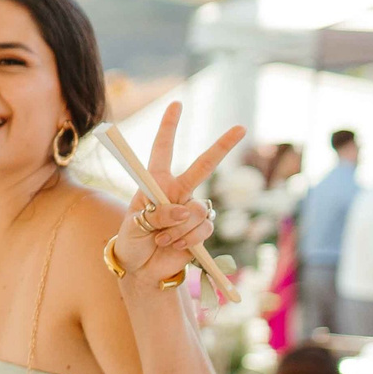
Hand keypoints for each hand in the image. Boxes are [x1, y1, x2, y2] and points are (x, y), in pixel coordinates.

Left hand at [107, 104, 235, 288]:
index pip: (162, 150)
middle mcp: (177, 192)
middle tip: (240, 128)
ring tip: (161, 238)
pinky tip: (175, 246)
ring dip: (177, 228)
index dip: (169, 128)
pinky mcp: (202, 230)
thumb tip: (185, 212)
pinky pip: (202, 229)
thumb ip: (156, 214)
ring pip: (197, 210)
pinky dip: (186, 239)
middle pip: (203, 166)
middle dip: (222, 147)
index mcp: (156, 183)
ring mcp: (192, 211)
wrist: (141, 269)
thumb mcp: (133, 225)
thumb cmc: (132, 241)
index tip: (176, 104)